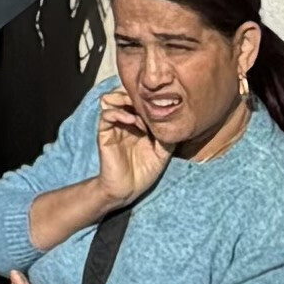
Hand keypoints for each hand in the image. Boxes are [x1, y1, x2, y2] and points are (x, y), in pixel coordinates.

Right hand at [91, 86, 169, 206]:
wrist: (127, 189)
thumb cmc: (144, 171)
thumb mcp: (163, 151)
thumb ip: (167, 135)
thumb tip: (178, 121)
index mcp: (138, 124)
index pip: (139, 100)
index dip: (148, 96)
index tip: (162, 102)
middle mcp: (125, 121)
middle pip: (124, 94)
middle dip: (136, 94)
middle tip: (149, 102)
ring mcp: (114, 126)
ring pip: (111, 99)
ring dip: (125, 100)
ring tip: (138, 111)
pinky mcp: (105, 133)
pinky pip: (106, 115)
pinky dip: (118, 113)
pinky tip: (131, 121)